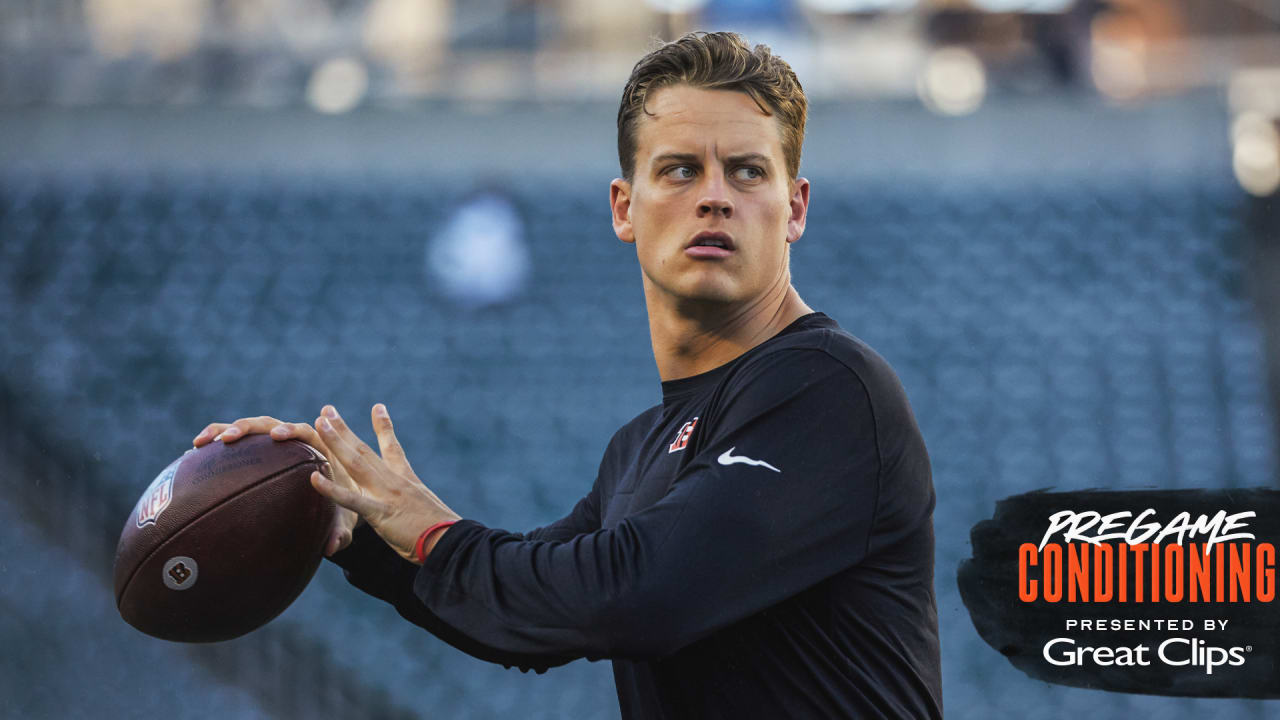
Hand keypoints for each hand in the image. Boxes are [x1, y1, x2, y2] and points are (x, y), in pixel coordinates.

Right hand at [192, 414, 360, 555]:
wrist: (337, 502)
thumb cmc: (341, 509)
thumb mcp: (344, 521)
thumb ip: (341, 532)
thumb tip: (332, 548)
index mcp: (320, 450)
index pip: (305, 432)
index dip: (291, 430)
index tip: (278, 436)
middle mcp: (295, 441)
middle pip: (270, 424)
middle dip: (248, 428)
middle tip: (229, 439)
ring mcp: (275, 445)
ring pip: (250, 429)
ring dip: (225, 430)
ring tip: (202, 442)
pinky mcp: (260, 451)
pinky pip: (237, 443)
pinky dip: (216, 441)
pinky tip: (193, 453)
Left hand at [309, 404, 459, 564]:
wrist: (452, 540)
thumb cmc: (443, 533)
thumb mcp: (430, 512)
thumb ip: (416, 506)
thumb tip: (416, 509)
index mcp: (407, 480)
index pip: (393, 448)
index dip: (384, 427)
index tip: (377, 407)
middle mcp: (394, 481)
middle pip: (364, 450)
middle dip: (345, 429)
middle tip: (328, 410)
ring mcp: (387, 494)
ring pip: (356, 463)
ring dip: (336, 442)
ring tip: (319, 423)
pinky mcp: (381, 513)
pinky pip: (351, 500)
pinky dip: (332, 489)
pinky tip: (314, 478)